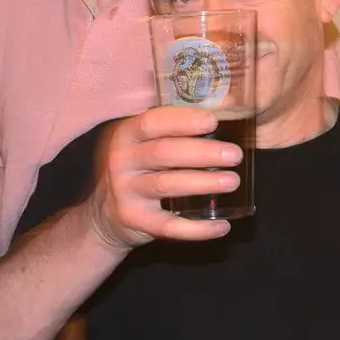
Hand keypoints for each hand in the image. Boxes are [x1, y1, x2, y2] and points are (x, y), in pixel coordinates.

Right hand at [85, 106, 241, 250]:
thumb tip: (226, 111)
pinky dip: (198, 229)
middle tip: (235, 155)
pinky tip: (223, 225)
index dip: (183, 120)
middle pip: (164, 152)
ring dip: (203, 183)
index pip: (151, 122)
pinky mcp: (135, 221)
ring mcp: (125, 192)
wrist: (105, 214)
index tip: (213, 121)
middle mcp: (121, 161)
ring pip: (166, 185)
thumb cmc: (138, 169)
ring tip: (233, 181)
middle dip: (203, 152)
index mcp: (126, 135)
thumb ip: (172, 130)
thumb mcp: (142, 144)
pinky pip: (169, 226)